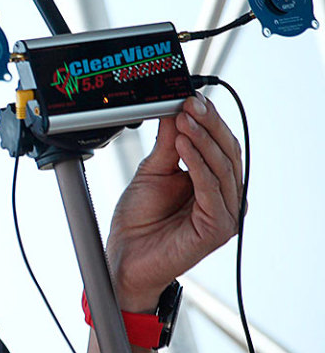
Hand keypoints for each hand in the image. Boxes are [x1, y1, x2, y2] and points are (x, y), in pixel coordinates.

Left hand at [105, 94, 242, 311]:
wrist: (126, 255)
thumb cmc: (140, 219)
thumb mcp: (153, 171)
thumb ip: (167, 143)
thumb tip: (176, 108)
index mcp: (212, 181)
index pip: (220, 143)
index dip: (208, 119)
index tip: (191, 97)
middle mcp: (224, 195)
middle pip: (226, 152)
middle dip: (208, 124)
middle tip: (190, 104)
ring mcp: (224, 212)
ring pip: (222, 167)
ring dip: (202, 140)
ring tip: (184, 121)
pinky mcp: (218, 228)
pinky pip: (211, 189)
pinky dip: (198, 164)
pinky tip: (184, 145)